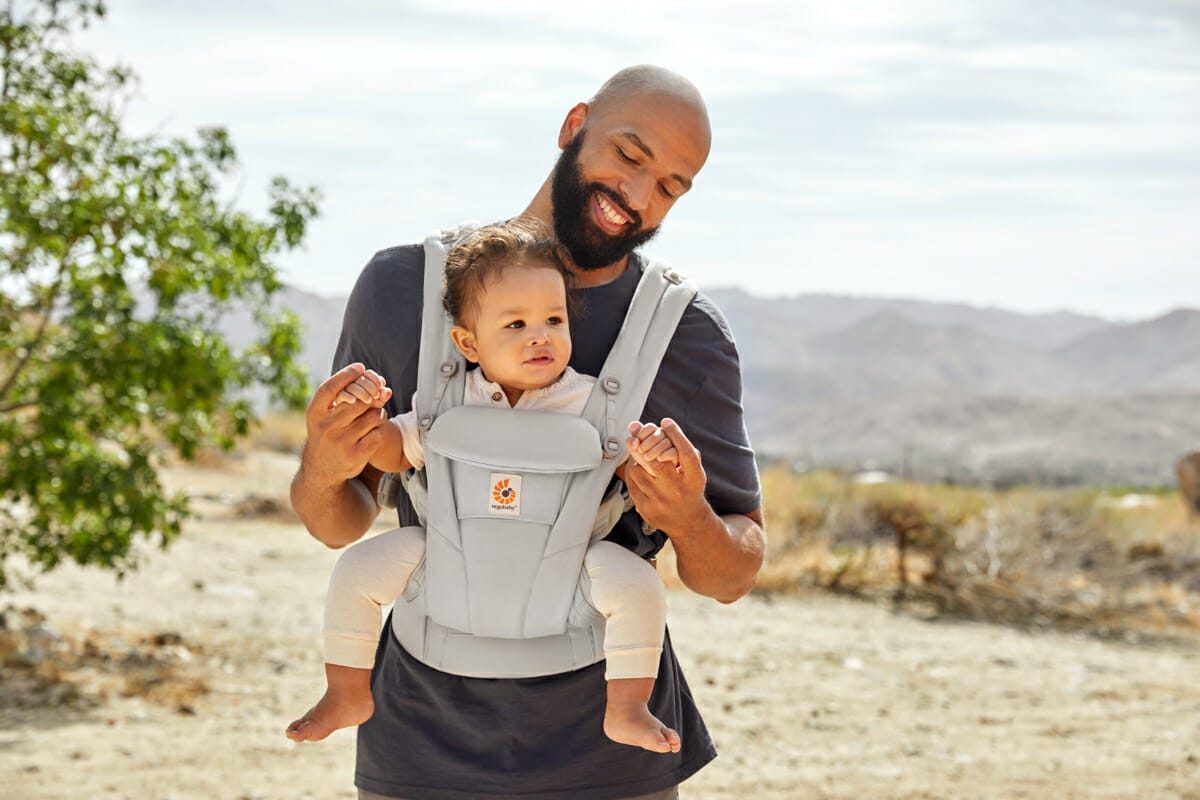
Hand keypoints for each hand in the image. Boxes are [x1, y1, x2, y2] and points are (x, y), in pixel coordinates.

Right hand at [301, 363, 390, 485]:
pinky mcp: (356, 455)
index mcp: (314, 414)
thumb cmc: (328, 433)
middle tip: (376, 395)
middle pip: (358, 401)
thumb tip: (382, 386)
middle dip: (371, 395)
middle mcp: (325, 427)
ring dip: (378, 412)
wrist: (322, 470)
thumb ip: (345, 398)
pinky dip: (380, 429)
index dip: (345, 375)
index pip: (328, 389)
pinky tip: (373, 430)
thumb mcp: (325, 416)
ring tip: (374, 414)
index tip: (360, 367)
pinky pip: (378, 433)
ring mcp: (340, 442)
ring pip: (372, 416)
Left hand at [623, 418, 708, 536]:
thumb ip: (683, 449)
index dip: (676, 435)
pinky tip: (636, 470)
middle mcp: (679, 491)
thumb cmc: (689, 489)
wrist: (688, 522)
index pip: (686, 454)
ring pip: (639, 472)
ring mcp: (661, 502)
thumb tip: (663, 424)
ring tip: (638, 454)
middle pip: (659, 463)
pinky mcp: (646, 509)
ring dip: (636, 459)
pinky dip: (632, 473)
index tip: (666, 422)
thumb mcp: (694, 471)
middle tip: (639, 436)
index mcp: (694, 479)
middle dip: (646, 445)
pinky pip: (632, 484)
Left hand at [625, 421, 678, 476]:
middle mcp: (666, 438)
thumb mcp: (637, 453)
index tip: (637, 443)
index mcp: (655, 434)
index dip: (642, 433)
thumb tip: (632, 425)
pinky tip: (659, 458)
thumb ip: (632, 441)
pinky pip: (674, 452)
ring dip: (655, 449)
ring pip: (667, 442)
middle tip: (640, 450)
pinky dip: (665, 454)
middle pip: (660, 432)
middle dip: (648, 441)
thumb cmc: (646, 464)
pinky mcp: (678, 457)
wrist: (657, 480)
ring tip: (646, 457)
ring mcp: (673, 447)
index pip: (650, 427)